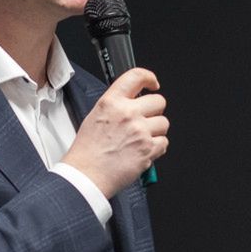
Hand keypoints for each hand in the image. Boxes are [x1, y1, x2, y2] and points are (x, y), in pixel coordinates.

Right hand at [61, 68, 168, 197]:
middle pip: (158, 101)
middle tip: (145, 121)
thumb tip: (133, 102)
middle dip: (154, 111)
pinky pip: (164, 142)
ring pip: (164, 123)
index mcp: (112, 102)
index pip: (136, 76)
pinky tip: (142, 151)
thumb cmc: (87, 151)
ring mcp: (140, 131)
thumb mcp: (95, 117)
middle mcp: (127, 113)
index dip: (149, 78)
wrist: (86, 175)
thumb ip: (116, 106)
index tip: (152, 83)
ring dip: (156, 131)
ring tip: (140, 140)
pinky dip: (157, 148)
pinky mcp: (148, 148)